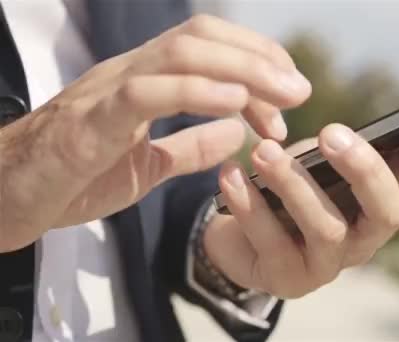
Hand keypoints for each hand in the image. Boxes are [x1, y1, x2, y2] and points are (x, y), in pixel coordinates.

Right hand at [0, 15, 310, 251]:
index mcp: (145, 82)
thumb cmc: (76, 178)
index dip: (257, 60)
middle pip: (201, 38)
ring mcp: (107, 94)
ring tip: (282, 96)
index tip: (290, 94)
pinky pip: (145, 94)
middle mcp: (128, 74)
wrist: (10, 199)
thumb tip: (237, 132)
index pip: (208, 46)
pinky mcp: (90, 125)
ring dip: (241, 71)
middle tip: (300, 91)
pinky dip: (195, 94)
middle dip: (260, 59)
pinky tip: (234, 106)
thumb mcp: (149, 164)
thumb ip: (193, 147)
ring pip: (179, 54)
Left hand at [204, 108, 398, 297]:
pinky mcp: (287, 278)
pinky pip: (271, 242)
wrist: (243, 238)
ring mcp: (328, 264)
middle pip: (385, 211)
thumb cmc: (295, 195)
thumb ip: (376, 157)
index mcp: (378, 204)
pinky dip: (249, 206)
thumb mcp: (332, 168)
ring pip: (325, 227)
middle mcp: (365, 238)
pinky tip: (230, 176)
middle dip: (363, 169)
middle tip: (331, 132)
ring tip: (264, 152)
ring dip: (294, 185)